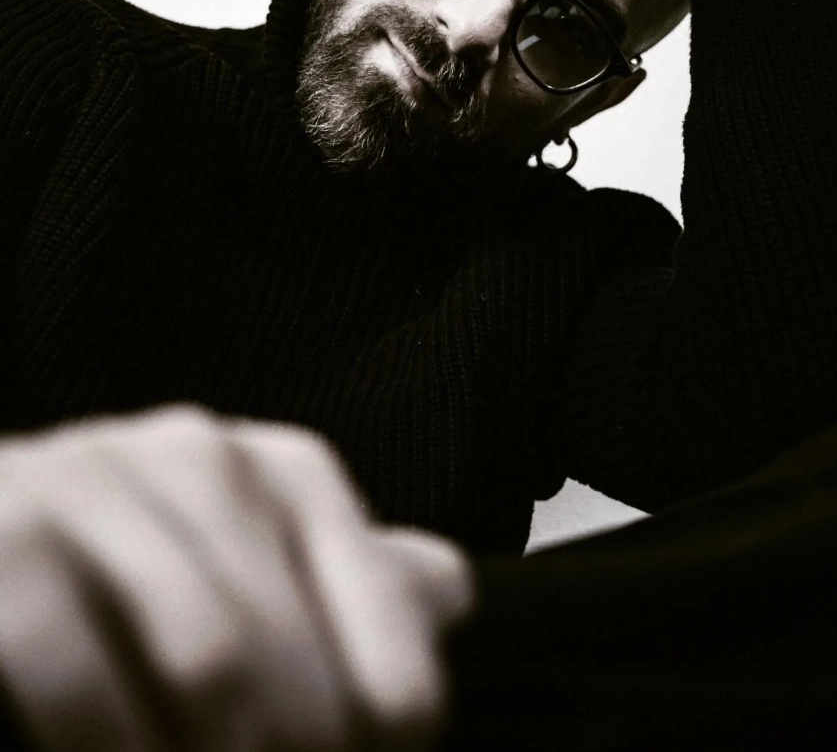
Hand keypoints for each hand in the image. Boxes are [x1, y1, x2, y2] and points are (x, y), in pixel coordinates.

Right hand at [0, 405, 473, 751]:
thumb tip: (449, 595)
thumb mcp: (257, 563)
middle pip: (304, 664)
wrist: (1, 535)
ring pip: (213, 663)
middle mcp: (207, 456)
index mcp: (289, 471)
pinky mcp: (12, 531)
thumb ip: (354, 581)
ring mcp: (105, 479)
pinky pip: (82, 680)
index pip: (394, 627)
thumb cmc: (137, 566)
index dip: (387, 735)